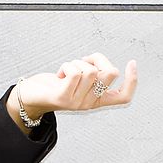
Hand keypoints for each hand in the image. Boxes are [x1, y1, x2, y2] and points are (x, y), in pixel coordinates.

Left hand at [18, 53, 137, 115]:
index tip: (132, 63)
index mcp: (96, 100)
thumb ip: (92, 73)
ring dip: (77, 62)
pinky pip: (74, 72)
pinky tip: (59, 74)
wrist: (30, 97)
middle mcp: (89, 103)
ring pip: (91, 70)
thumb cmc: (53, 85)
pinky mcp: (63, 98)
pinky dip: (67, 66)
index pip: (123, 97)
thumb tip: (98, 61)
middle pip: (110, 73)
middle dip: (97, 58)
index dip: (132, 80)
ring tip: (67, 70)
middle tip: (82, 62)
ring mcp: (77, 102)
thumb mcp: (78, 80)